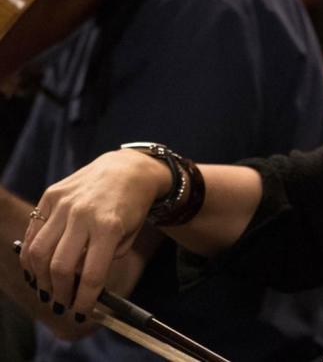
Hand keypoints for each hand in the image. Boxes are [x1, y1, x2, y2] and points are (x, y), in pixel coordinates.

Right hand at [20, 150, 168, 318]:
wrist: (128, 167)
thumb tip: (82, 281)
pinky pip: (33, 231)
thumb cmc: (133, 204)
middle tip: (62, 304)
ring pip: (38, 252)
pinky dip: (30, 255)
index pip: (92, 274)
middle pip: (60, 267)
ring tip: (47, 290)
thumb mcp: (131, 233)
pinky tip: (36, 268)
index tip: (81, 313)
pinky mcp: (51, 195)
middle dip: (59, 293)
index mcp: (109, 226)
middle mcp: (83, 214)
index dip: (84, 299)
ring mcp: (64, 203)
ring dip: (40, 278)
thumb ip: (109, 257)